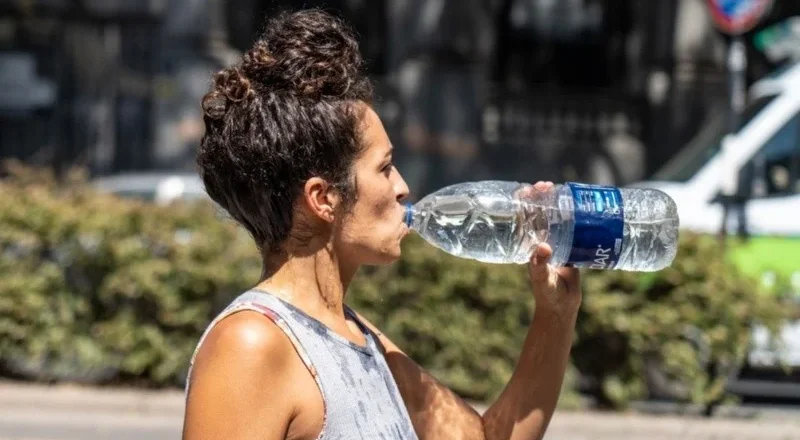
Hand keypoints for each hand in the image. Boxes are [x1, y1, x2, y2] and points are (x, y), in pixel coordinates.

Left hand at [525, 181, 581, 323]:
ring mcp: (556, 242)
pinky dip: (576, 217)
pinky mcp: (571, 247)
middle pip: (539, 214)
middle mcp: (541, 241)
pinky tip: (583, 206)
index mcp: (529, 245)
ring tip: (563, 189)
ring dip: (558, 204)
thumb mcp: (542, 280)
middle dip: (541, 198)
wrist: (562, 306)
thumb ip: (540, 266)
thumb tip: (542, 247)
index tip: (526, 190)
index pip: (524, 219)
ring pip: (556, 218)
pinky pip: (573, 228)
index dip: (523, 203)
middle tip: (547, 185)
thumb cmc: (548, 294)